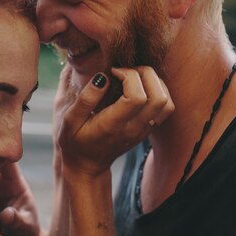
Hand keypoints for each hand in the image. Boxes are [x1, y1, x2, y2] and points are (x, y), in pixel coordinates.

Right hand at [58, 66, 173, 176]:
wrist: (86, 164)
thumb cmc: (74, 140)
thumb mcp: (69, 120)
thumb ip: (85, 99)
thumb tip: (104, 78)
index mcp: (113, 125)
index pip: (137, 97)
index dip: (129, 76)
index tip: (113, 72)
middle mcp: (134, 128)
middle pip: (159, 97)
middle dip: (145, 74)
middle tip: (126, 71)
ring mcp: (144, 130)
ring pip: (166, 102)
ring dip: (155, 82)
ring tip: (134, 77)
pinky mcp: (148, 128)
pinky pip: (166, 108)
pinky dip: (159, 91)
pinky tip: (140, 86)